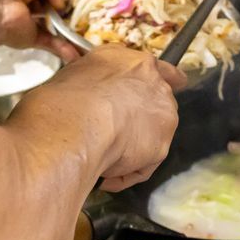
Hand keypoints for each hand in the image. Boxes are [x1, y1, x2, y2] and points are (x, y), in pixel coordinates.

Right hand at [35, 46, 185, 191]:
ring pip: (151, 138)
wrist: (78, 122)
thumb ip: (96, 77)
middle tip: (110, 132)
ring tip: (99, 156)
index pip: (165, 71)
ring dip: (128, 149)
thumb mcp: (77, 70)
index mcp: (138, 64)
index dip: (167, 82)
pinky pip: (142, 166)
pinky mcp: (161, 148)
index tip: (171, 87)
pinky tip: (104, 175)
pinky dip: (124, 173)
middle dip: (139, 122)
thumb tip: (87, 83)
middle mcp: (157, 88)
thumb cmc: (67, 95)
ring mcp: (163, 118)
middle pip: (158, 107)